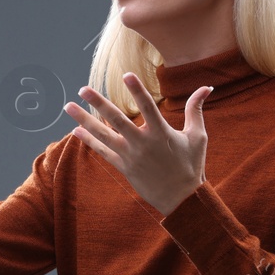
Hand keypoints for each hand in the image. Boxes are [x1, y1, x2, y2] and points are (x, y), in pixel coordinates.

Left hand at [66, 72, 209, 215]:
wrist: (182, 199)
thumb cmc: (192, 165)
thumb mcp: (198, 136)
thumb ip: (195, 109)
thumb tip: (206, 87)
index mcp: (162, 133)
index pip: (148, 107)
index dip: (137, 90)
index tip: (126, 75)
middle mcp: (143, 143)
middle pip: (117, 119)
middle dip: (99, 103)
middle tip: (82, 89)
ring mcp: (131, 156)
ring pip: (104, 135)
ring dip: (84, 120)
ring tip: (68, 106)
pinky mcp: (124, 168)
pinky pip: (103, 152)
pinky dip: (90, 141)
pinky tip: (76, 130)